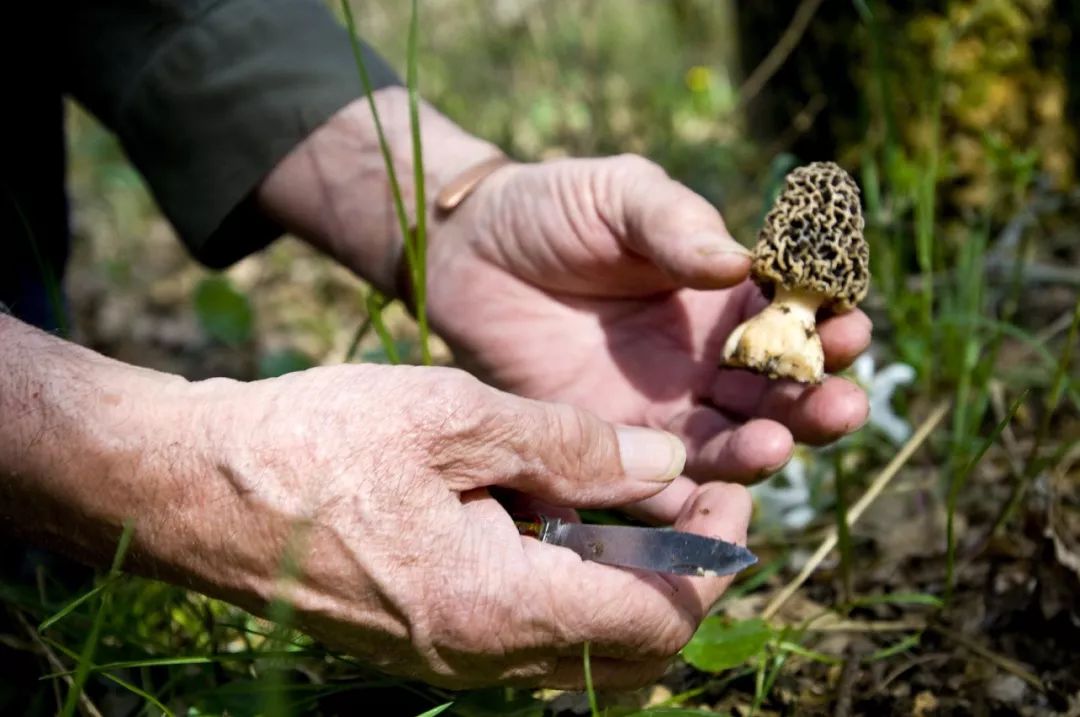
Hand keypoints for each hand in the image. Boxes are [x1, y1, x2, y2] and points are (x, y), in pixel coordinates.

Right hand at [179, 363, 751, 688]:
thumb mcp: (453, 417)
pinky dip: (569, 577)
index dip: (714, 562)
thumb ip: (572, 447)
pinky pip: (531, 627)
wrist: (194, 488)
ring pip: (583, 641)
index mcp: (496, 607)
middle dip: (681, 573)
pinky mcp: (428, 639)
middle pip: (632, 648)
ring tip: (628, 492)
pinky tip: (553, 508)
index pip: (660, 621)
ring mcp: (450, 657)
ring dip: (626, 575)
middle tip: (689, 493)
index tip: (730, 495)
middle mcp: (480, 656)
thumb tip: (667, 465)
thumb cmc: (313, 443)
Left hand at [427, 155, 871, 521]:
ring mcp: (660, 409)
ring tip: (773, 445)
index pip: (793, 321)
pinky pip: (657, 488)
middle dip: (814, 402)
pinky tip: (711, 507)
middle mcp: (704, 362)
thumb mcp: (622, 195)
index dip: (828, 328)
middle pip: (776, 396)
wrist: (469, 251)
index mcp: (723, 298)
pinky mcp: (609, 445)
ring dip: (760, 453)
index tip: (849, 329)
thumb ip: (678, 225)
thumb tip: (744, 264)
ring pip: (727, 447)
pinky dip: (689, 507)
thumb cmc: (552, 209)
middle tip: (839, 403)